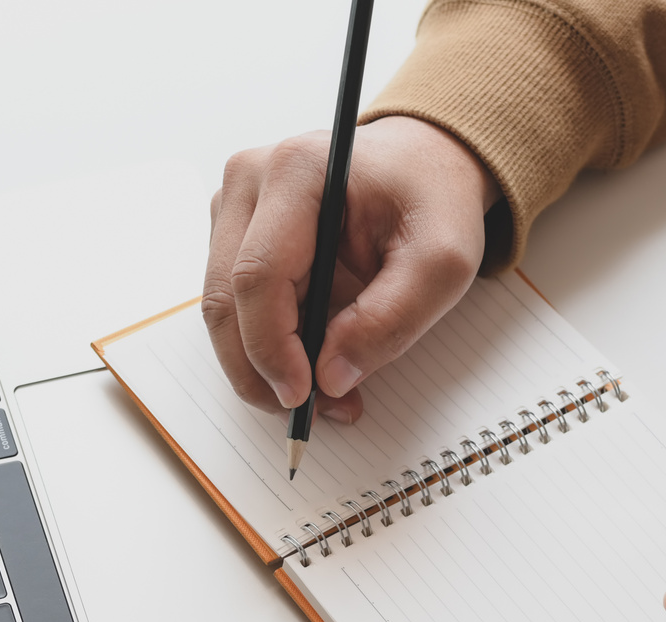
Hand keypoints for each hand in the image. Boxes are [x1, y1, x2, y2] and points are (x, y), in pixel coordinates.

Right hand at [204, 116, 498, 422]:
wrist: (423, 164)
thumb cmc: (432, 201)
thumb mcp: (442, 262)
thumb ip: (391, 320)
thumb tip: (330, 378)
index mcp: (297, 171)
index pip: (257, 275)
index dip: (271, 347)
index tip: (303, 396)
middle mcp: (250, 180)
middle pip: (225, 298)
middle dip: (260, 370)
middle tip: (309, 412)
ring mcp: (234, 204)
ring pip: (223, 307)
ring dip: (261, 365)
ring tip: (322, 394)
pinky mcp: (234, 230)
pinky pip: (234, 303)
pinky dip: (264, 345)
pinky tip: (309, 362)